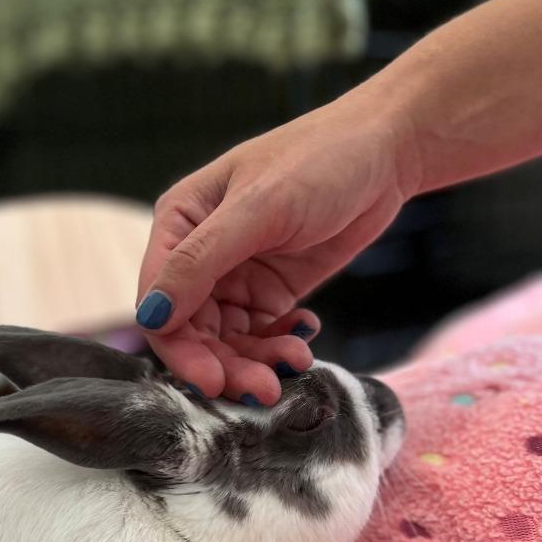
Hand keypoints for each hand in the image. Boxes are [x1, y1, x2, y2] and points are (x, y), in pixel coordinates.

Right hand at [136, 95, 418, 403]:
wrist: (390, 149)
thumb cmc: (321, 159)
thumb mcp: (259, 208)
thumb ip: (200, 262)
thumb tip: (151, 316)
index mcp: (178, 224)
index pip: (159, 303)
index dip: (180, 349)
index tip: (211, 382)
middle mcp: (197, 256)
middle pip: (193, 332)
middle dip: (225, 364)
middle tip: (264, 391)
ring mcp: (233, 277)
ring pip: (227, 342)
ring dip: (257, 361)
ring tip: (296, 362)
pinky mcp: (268, 293)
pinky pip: (259, 337)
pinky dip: (279, 346)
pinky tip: (305, 335)